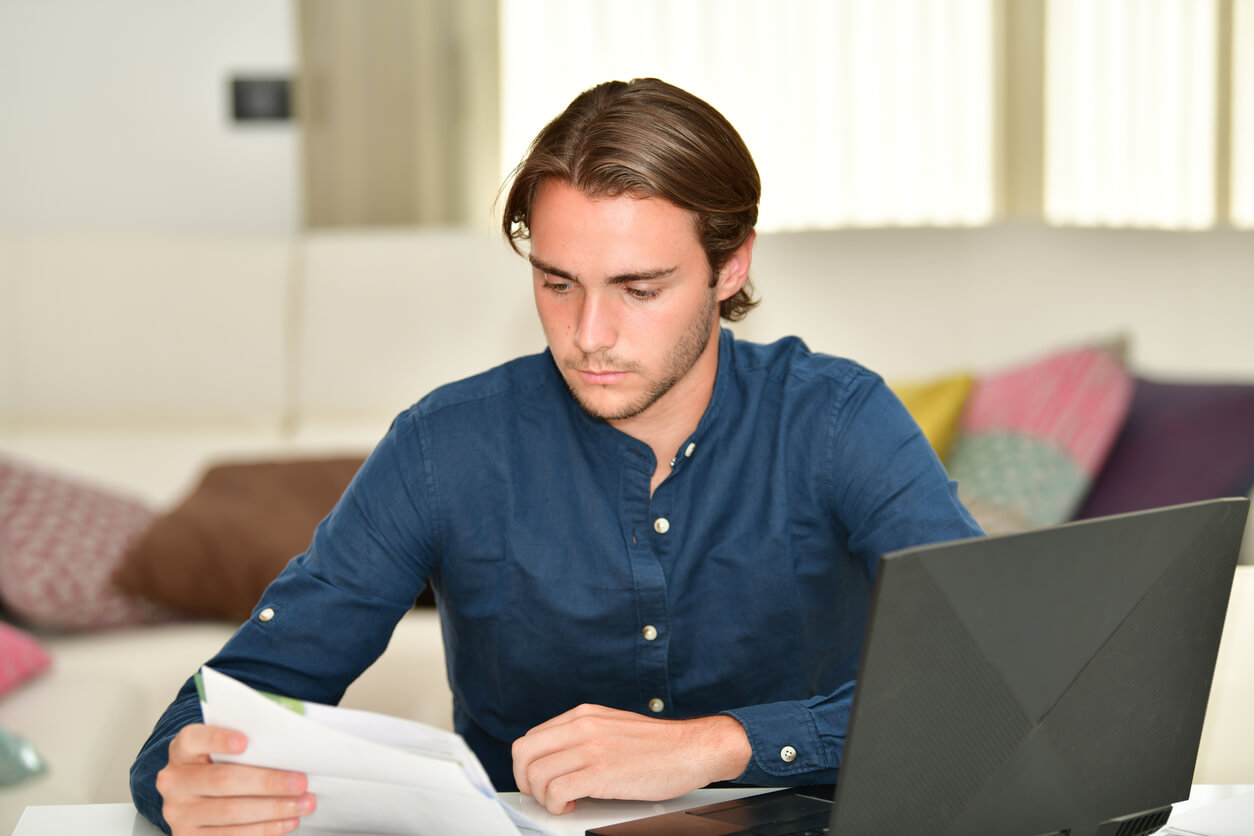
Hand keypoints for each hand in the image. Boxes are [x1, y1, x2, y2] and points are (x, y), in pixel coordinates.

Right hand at [156, 724, 315, 834]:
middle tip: (301, 782)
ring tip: (303, 803)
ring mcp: (178, 813)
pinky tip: (288, 821)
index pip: (193, 738)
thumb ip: (249, 742)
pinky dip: (264, 829)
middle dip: (267, 782)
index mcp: (182, 750)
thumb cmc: (224, 763)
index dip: (217, 739)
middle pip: (222, 780)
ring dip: (273, 809)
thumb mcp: (227, 747)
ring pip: (229, 812)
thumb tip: (290, 742)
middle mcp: (174, 781)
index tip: (245, 741)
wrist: (199, 795)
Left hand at [511, 704, 751, 814]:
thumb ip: (584, 735)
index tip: (538, 780)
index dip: (528, 765)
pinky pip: (556, 791)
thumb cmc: (658, 745)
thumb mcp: (613, 726)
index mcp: (583, 715)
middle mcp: (582, 726)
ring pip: (536, 774)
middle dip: (525, 780)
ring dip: (542, 797)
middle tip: (541, 795)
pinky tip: (571, 806)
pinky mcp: (601, 772)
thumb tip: (559, 756)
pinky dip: (556, 805)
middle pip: (523, 753)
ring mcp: (590, 748)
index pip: (531, 738)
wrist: (691, 749)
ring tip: (561, 802)